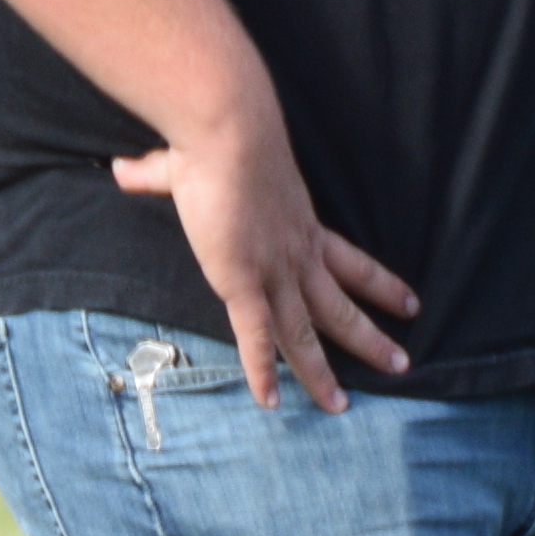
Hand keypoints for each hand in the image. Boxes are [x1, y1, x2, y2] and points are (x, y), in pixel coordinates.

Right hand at [109, 97, 415, 408]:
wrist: (226, 128)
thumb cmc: (215, 137)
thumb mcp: (194, 164)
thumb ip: (159, 174)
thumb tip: (124, 171)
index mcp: (300, 224)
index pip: (351, 263)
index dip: (381, 285)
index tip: (410, 304)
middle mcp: (295, 254)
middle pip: (341, 306)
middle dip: (371, 339)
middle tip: (402, 365)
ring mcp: (273, 271)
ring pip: (307, 333)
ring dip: (323, 372)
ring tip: (342, 407)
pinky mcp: (243, 281)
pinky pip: (257, 337)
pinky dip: (263, 370)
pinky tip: (270, 403)